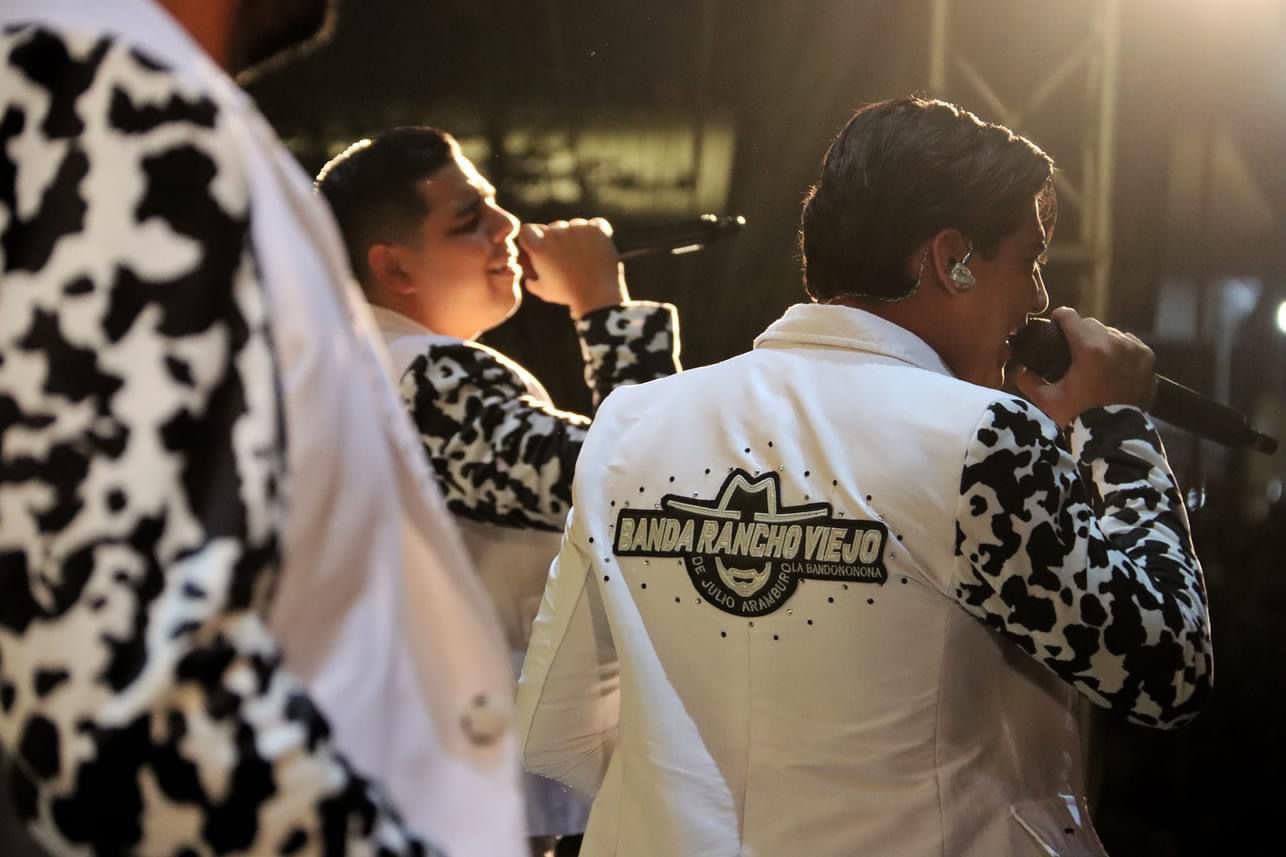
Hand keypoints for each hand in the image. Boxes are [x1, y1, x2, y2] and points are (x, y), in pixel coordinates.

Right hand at [518, 218, 628, 317]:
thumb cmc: (567, 295)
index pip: (527, 230)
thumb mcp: (543, 291)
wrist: (596, 296)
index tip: (539, 247)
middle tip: (566, 257)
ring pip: (573, 225)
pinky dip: (595, 233)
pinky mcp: (596, 229)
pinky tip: (595, 246)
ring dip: (576, 236)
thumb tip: (530, 277)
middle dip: (556, 240)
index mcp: (539, 247)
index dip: (532, 238)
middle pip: (553, 227)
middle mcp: (556, 233)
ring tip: (583, 256)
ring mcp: (577, 229)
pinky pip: (595, 224)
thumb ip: (532, 281)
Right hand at [1013, 306, 1156, 427]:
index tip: (1055, 324)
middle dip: (1080, 332)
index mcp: (1088, 347)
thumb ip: (1028, 381)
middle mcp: (1114, 341)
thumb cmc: (1079, 416)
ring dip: (1101, 340)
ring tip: (1095, 358)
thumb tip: (1018, 369)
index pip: (1070, 317)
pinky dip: (1121, 349)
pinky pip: (1130, 343)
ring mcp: (1134, 348)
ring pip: (1112, 333)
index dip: (1059, 318)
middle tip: (1073, 348)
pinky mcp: (1148, 358)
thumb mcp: (1047, 400)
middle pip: (1091, 324)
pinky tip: (1114, 363)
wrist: (1114, 436)